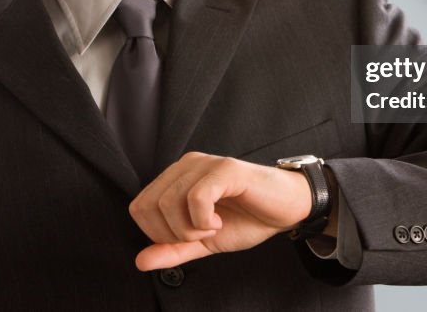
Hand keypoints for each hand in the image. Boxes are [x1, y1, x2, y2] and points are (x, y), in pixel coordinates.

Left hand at [129, 152, 312, 270]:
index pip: (140, 207)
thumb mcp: (203, 241)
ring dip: (191, 228)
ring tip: (214, 225)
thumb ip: (173, 250)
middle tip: (202, 233)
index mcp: (177, 178)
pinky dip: (204, 219)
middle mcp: (187, 165)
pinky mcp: (225, 169)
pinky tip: (219, 220)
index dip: (157, 234)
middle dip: (173, 233)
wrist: (287, 209)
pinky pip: (196, 196)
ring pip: (169, 202)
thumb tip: (141, 261)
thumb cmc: (248, 218)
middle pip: (149, 206)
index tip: (188, 237)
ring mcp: (205, 164)